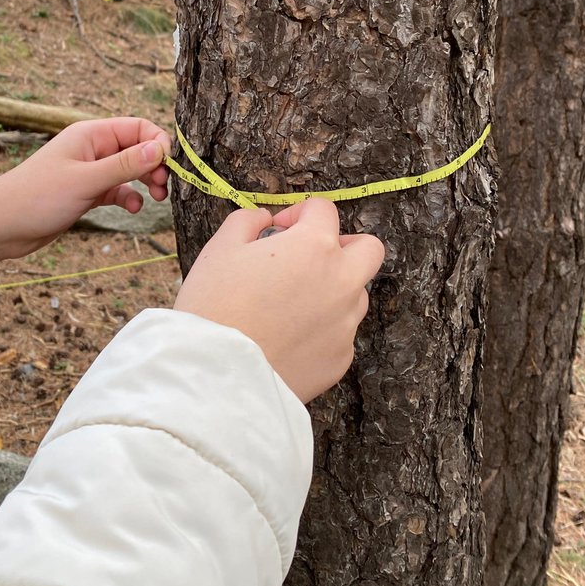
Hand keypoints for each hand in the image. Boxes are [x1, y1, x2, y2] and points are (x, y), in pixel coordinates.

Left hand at [0, 118, 170, 268]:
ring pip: (129, 170)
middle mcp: (92, 149)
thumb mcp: (85, 181)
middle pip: (137, 148)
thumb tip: (160, 148)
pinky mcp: (85, 193)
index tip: (169, 166)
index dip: (158, 143)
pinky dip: (129, 197)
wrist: (0, 227)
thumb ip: (124, 165)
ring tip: (156, 198)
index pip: (137, 127)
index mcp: (90, 134)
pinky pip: (117, 189)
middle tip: (164, 187)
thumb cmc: (36, 198)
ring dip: (146, 181)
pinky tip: (133, 208)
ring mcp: (89, 171)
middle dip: (155, 165)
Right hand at [174, 198, 384, 402]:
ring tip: (290, 303)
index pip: (324, 209)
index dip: (298, 212)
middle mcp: (341, 281)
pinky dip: (322, 329)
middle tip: (309, 258)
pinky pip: (340, 333)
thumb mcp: (220, 248)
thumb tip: (265, 218)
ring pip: (356, 293)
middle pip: (369, 249)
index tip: (278, 229)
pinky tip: (288, 337)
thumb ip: (248, 220)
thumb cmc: (215, 307)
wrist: (218, 376)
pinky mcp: (341, 358)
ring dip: (333, 288)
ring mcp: (346, 323)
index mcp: (314, 247)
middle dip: (344, 245)